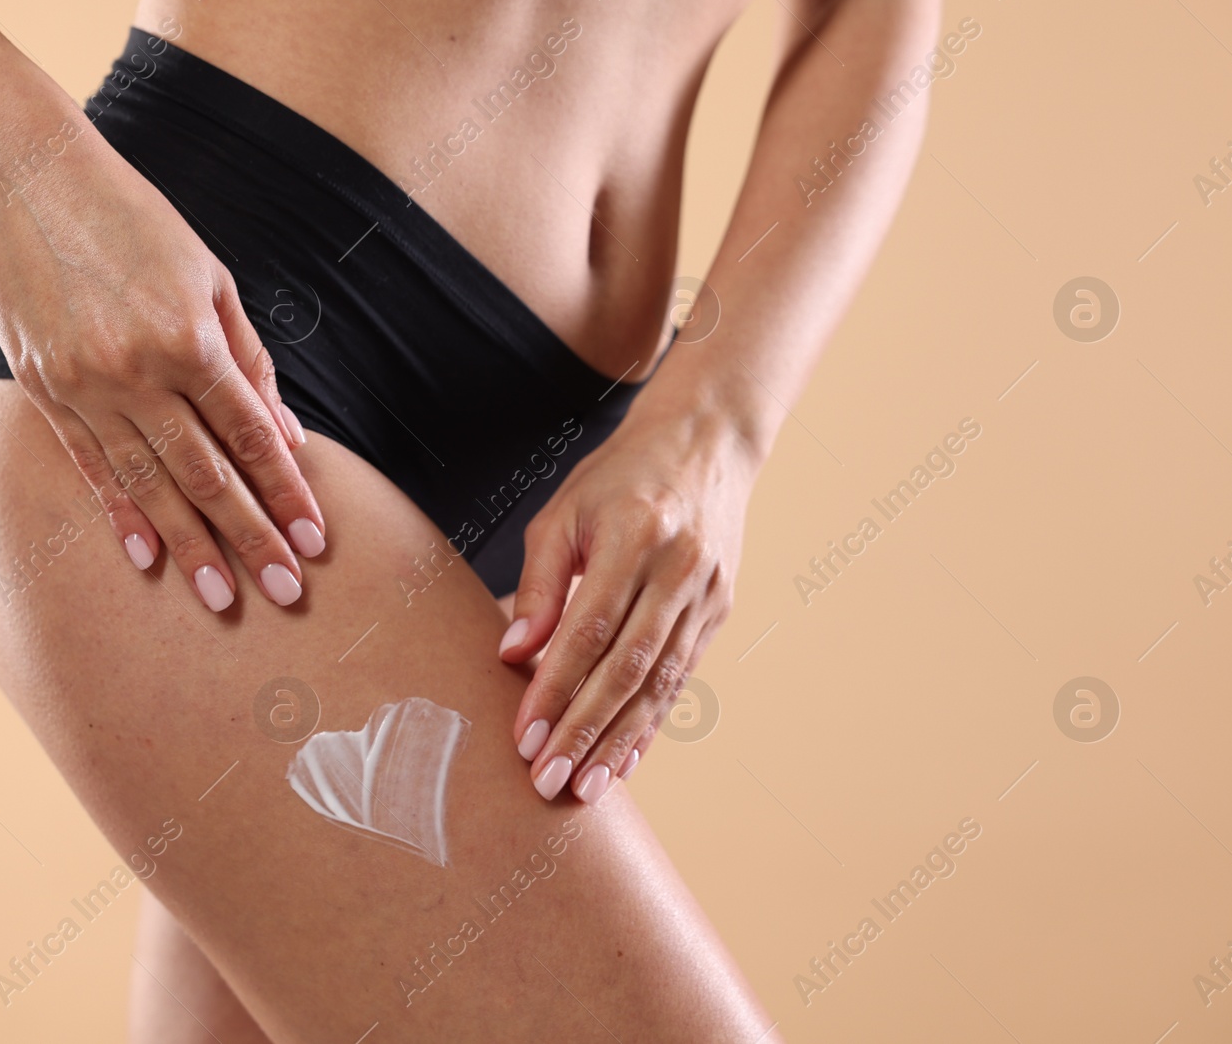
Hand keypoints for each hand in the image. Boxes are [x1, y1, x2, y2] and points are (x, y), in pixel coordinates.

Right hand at [0, 130, 324, 610]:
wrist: (23, 179)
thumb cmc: (134, 223)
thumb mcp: (211, 277)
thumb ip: (250, 361)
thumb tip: (287, 437)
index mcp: (189, 338)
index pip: (250, 436)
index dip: (286, 492)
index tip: (315, 539)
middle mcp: (136, 371)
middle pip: (205, 474)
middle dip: (251, 537)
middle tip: (286, 591)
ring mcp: (83, 386)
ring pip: (148, 484)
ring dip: (190, 546)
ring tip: (223, 598)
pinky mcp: (41, 390)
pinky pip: (88, 467)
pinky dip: (121, 513)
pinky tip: (147, 557)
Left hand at [499, 402, 758, 801]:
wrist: (705, 444)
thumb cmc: (620, 477)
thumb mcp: (564, 512)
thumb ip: (539, 585)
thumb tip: (513, 656)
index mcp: (637, 536)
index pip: (590, 629)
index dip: (556, 688)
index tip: (525, 736)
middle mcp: (680, 570)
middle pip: (629, 667)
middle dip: (586, 731)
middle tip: (548, 781)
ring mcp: (708, 594)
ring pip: (661, 683)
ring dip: (620, 741)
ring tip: (584, 787)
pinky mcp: (719, 612)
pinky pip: (681, 678)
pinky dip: (651, 723)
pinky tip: (624, 760)